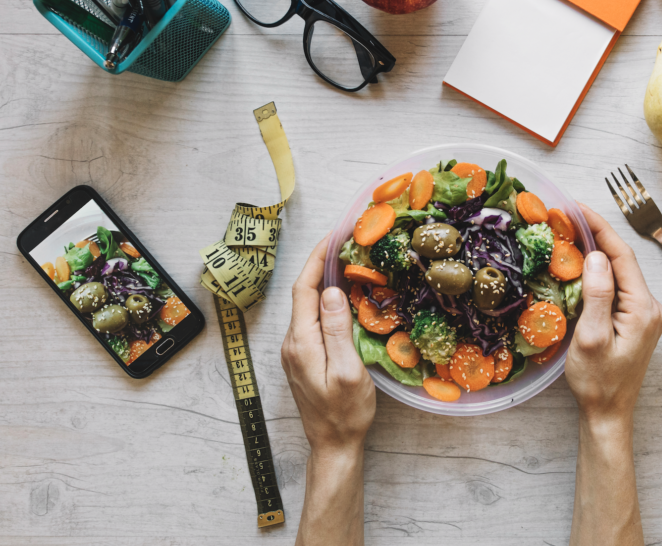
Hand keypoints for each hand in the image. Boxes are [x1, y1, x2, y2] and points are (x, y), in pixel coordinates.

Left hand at [281, 237, 375, 456]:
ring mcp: (296, 350)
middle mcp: (293, 342)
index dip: (318, 259)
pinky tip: (345, 295)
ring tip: (349, 261)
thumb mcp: (348, 371)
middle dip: (323, 263)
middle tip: (347, 241)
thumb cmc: (346, 413)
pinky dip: (327, 300)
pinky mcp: (304, 357)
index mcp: (301, 342)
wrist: (333, 444)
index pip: (305, 289)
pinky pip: (313, 319)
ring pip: (309, 305)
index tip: (335, 236)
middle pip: (305, 293)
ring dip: (326, 281)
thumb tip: (330, 292)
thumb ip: (337, 330)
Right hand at [565, 204, 661, 428]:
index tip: (577, 208)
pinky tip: (581, 265)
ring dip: (597, 252)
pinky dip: (599, 272)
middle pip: (623, 260)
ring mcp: (644, 314)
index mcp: (643, 308)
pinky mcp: (636, 321)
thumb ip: (597, 294)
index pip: (622, 256)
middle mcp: (650, 307)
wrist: (609, 414)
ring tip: (570, 234)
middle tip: (567, 217)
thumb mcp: (591, 338)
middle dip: (596, 235)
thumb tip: (597, 256)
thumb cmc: (598, 382)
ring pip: (620, 272)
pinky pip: (618, 287)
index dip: (600, 228)